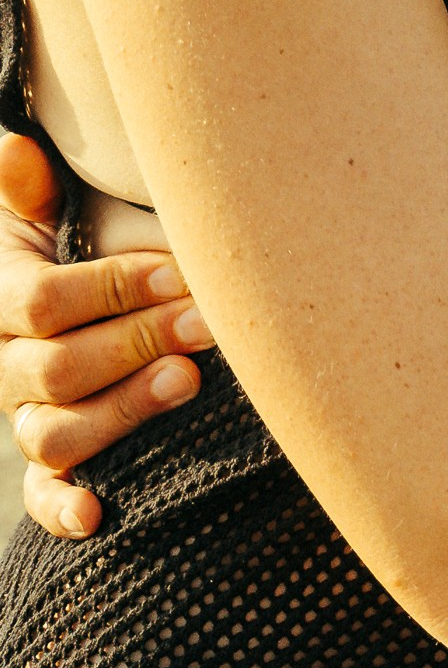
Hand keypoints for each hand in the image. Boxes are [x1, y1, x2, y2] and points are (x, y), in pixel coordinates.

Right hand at [0, 130, 210, 539]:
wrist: (67, 298)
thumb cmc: (72, 244)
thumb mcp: (43, 214)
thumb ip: (28, 192)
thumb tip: (18, 151)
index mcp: (3, 299)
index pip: (41, 303)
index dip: (110, 289)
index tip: (181, 271)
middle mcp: (6, 366)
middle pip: (55, 370)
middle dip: (137, 343)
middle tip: (208, 323)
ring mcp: (27, 417)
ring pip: (54, 434)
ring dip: (121, 412)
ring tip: (188, 382)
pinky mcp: (50, 464)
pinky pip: (43, 496)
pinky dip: (65, 509)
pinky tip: (98, 516)